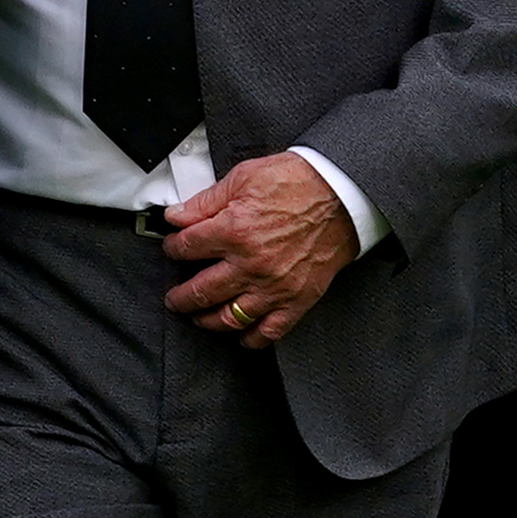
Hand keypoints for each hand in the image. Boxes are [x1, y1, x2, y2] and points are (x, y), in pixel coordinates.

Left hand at [161, 151, 356, 348]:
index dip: (172, 248)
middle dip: (179, 297)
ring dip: (207, 320)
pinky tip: (241, 336)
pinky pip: (271, 329)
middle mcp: (251, 264)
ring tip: (198, 317)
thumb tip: (176, 216)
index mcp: (233, 231)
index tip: (173, 249)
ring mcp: (275, 285)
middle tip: (174, 298)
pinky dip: (252, 338)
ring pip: (229, 317)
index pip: (185, 249)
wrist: (344, 194)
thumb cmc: (299, 183)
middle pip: (199, 291)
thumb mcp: (243, 179)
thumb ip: (204, 202)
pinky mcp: (299, 298)